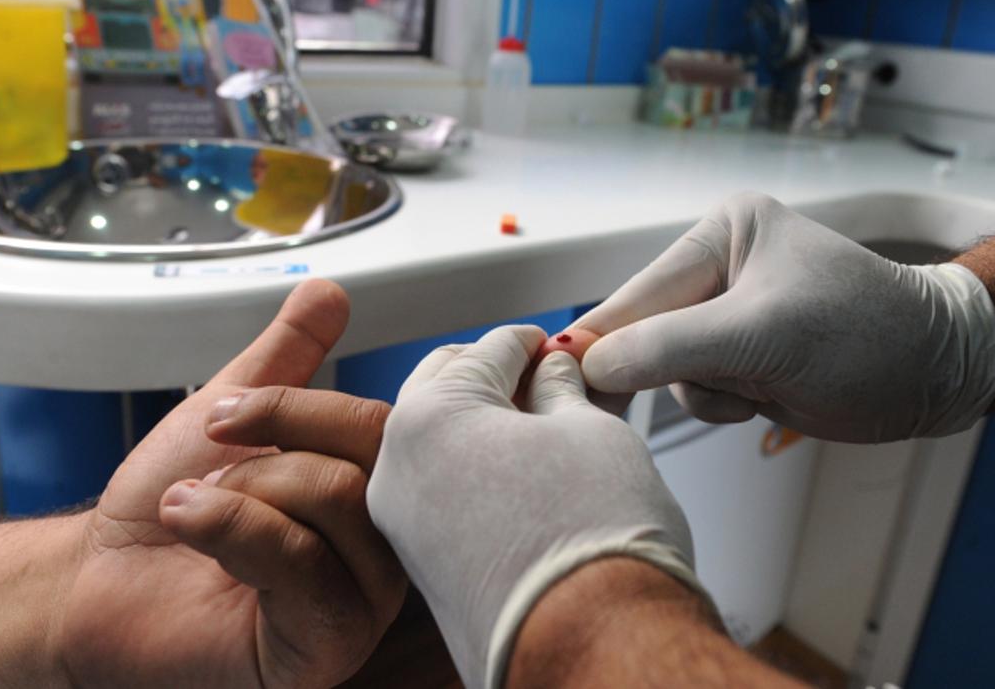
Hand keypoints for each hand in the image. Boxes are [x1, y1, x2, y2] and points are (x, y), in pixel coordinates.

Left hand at [57, 279, 405, 687]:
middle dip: (267, 454)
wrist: (95, 579)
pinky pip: (303, 565)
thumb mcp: (230, 413)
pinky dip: (233, 530)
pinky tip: (192, 531)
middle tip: (209, 474)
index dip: (303, 410)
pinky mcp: (325, 647)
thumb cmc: (164, 507)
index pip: (385, 429)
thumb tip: (327, 293)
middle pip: (364, 464)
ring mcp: (360, 604)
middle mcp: (381, 550)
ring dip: (240, 493)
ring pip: (334, 504)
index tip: (228, 412)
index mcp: (370, 495)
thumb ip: (285, 356)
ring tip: (193, 511)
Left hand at [367, 326, 702, 688]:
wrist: (593, 652)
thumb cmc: (596, 545)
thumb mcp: (591, 431)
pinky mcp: (421, 567)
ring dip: (483, 423)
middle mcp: (398, 466)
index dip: (535, 342)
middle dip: (497, 375)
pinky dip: (475, 470)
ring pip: (439, 442)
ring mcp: (403, 523)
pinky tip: (524, 473)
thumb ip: (561, 389)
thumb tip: (552, 372)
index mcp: (431, 415)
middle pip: (446, 388)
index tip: (556, 345)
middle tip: (551, 379)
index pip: (490, 349)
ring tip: (544, 426)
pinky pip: (440, 491)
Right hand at [576, 192, 994, 441]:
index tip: (555, 381)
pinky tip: (762, 399)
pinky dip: (720, 403)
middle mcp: (717, 268)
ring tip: (754, 388)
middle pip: (642, 332)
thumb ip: (670, 346)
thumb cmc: (866, 333)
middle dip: (658, 369)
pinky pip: (696, 389)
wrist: (939, 373)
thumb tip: (589, 365)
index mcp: (720, 234)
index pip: (637, 294)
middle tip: (624, 408)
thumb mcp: (764, 334)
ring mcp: (727, 317)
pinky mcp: (741, 358)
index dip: (599, 340)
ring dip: (701, 390)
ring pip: (665, 369)